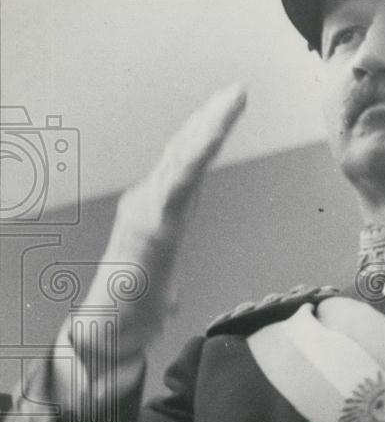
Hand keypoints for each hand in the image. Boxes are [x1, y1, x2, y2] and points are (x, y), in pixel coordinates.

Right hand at [73, 84, 246, 359]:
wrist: (110, 331)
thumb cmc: (133, 307)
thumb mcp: (159, 286)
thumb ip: (162, 276)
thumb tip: (169, 295)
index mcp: (160, 210)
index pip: (186, 163)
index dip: (204, 133)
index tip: (227, 108)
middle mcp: (152, 201)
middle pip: (185, 150)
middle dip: (211, 117)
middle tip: (238, 90)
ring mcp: (150, 208)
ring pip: (184, 157)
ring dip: (210, 126)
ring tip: (233, 100)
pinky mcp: (154, 223)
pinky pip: (181, 181)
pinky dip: (198, 153)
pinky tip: (214, 133)